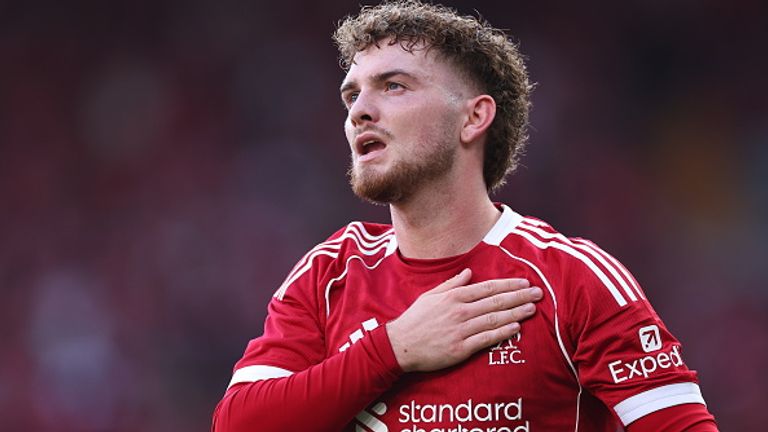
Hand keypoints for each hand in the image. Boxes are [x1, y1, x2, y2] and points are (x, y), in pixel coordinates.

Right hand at [386, 268, 541, 371]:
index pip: (488, 288)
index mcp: (454, 296)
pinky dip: (502, 332)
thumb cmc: (415, 320)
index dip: (508, 284)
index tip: (524, 282)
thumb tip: (468, 273)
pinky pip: (486, 338)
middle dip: (520, 296)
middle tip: (538, 293)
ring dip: (516, 312)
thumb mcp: (430, 296)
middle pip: (496, 302)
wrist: (401, 345)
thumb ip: (452, 284)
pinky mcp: (461, 348)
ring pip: (495, 319)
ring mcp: (461, 330)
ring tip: (532, 308)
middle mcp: (460, 311)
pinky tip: (516, 327)